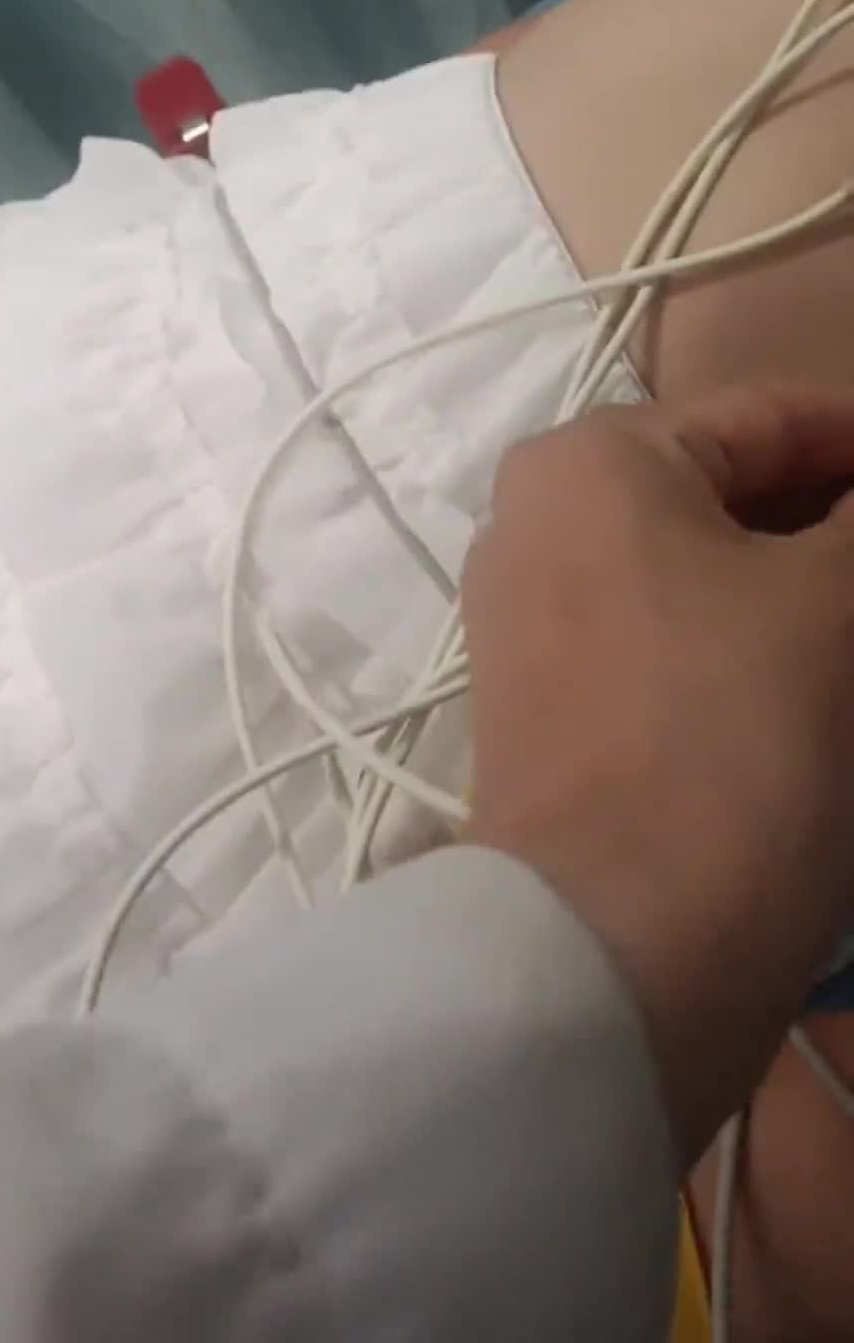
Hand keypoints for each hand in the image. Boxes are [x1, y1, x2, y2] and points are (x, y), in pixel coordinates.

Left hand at [460, 385, 853, 1163]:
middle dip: (844, 541)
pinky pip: (690, 663)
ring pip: (723, 591)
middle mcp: (543, 527)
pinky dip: (773, 672)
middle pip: (744, 503)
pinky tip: (836, 712)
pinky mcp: (562, 722)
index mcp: (592, 462)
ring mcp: (542, 630)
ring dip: (820, 614)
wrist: (616, 948)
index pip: (776, 419)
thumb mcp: (841, 604)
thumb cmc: (733, 736)